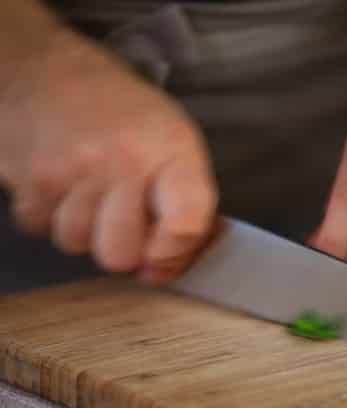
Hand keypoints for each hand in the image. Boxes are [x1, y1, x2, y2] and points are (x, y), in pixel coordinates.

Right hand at [0, 31, 216, 282]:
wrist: (51, 70)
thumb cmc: (124, 114)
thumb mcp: (175, 142)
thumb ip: (185, 203)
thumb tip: (171, 267)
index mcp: (171, 152)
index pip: (184, 225)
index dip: (174, 254)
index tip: (163, 257)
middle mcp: (124, 161)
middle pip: (120, 253)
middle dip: (122, 249)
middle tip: (122, 220)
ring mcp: (74, 169)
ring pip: (77, 244)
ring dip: (83, 230)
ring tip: (90, 194)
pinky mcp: (31, 176)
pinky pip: (40, 227)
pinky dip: (49, 215)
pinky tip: (62, 185)